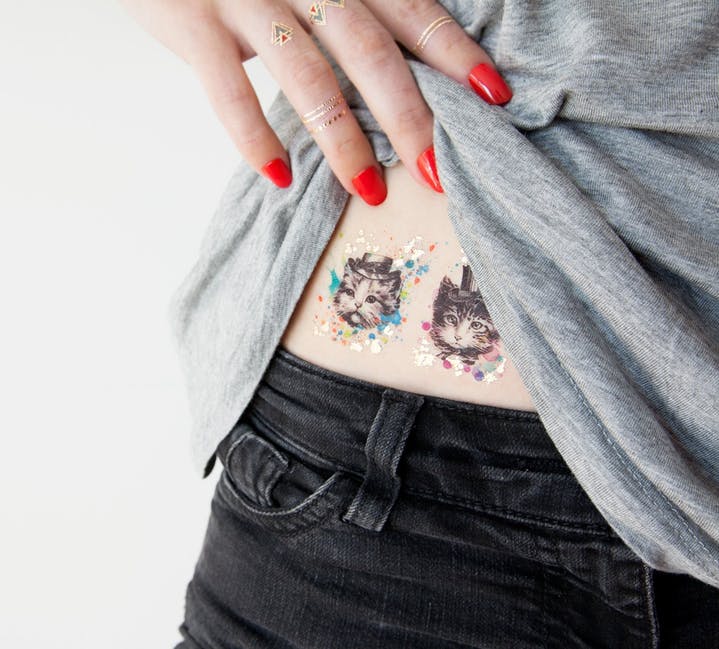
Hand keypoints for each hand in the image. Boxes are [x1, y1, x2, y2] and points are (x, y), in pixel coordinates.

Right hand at [120, 0, 511, 204]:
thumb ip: (354, 11)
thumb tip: (402, 73)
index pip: (412, 12)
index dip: (454, 55)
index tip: (492, 100)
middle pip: (371, 53)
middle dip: (410, 118)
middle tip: (440, 175)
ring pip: (309, 77)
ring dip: (344, 142)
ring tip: (372, 193)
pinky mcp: (195, 22)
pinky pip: (227, 90)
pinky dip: (254, 138)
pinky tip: (280, 177)